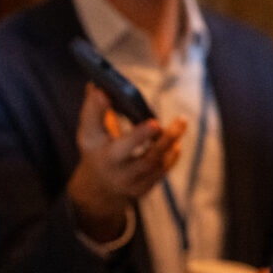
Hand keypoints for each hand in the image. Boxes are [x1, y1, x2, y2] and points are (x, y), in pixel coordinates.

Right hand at [67, 84, 187, 240]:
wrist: (100, 188)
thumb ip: (96, 109)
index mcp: (92, 144)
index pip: (91, 125)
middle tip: (155, 123)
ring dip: (166, 142)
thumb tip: (99, 84)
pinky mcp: (142, 188)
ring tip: (180, 122)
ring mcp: (125, 179)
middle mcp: (107, 164)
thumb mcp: (92, 131)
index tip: (104, 92)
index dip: (96, 108)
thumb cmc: (99, 148)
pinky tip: (176, 143)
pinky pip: (160, 172)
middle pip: (120, 151)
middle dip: (138, 136)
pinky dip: (170, 156)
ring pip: (148, 163)